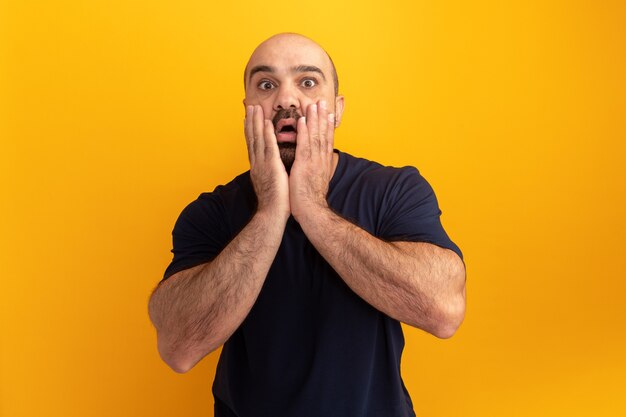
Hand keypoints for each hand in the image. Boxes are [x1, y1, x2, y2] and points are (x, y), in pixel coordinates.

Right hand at [244, 105, 289, 219]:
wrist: (272, 214)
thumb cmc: (275, 203)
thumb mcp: (270, 183)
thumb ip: (270, 172)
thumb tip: (272, 167)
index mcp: (258, 167)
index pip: (253, 145)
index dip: (251, 130)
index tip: (249, 118)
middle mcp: (257, 163)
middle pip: (252, 138)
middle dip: (251, 121)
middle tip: (249, 106)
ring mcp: (262, 164)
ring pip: (258, 139)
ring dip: (256, 122)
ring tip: (255, 108)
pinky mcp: (271, 166)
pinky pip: (269, 147)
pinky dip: (267, 134)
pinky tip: (266, 123)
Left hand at [289, 100, 335, 221]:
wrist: (312, 211)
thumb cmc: (311, 200)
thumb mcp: (317, 181)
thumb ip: (317, 170)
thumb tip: (316, 166)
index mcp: (323, 163)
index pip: (327, 141)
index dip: (327, 126)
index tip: (327, 113)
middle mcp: (321, 160)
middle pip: (323, 134)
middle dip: (322, 117)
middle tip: (322, 101)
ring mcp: (314, 161)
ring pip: (315, 136)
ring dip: (314, 119)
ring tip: (313, 104)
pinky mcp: (305, 165)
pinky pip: (304, 145)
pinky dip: (304, 132)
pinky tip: (302, 120)